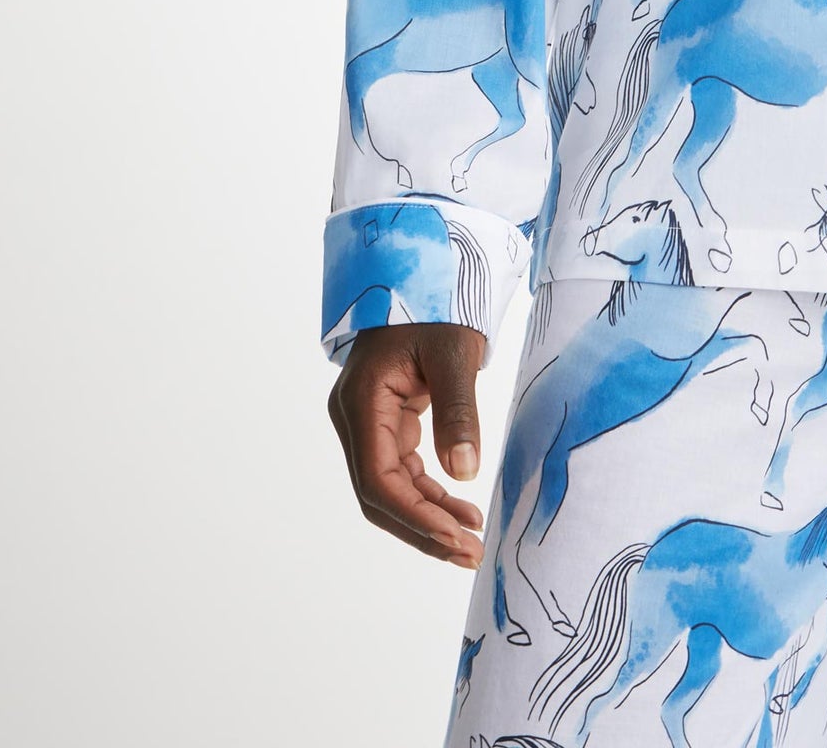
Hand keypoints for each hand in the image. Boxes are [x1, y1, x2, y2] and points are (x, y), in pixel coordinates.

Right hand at [328, 320, 487, 567]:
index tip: (455, 538)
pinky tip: (461, 510)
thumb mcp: (453, 351)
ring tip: (471, 538)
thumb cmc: (437, 303)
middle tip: (468, 553)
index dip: (415, 516)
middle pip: (379, 495)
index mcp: (362, 401)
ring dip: (429, 517)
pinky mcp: (385, 423)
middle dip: (422, 529)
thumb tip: (465, 473)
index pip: (378, 480)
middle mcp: (355, 419)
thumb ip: (458, 411)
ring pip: (390, 489)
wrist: (423, 273)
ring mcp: (367, 423)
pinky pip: (402, 471)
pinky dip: (430, 493)